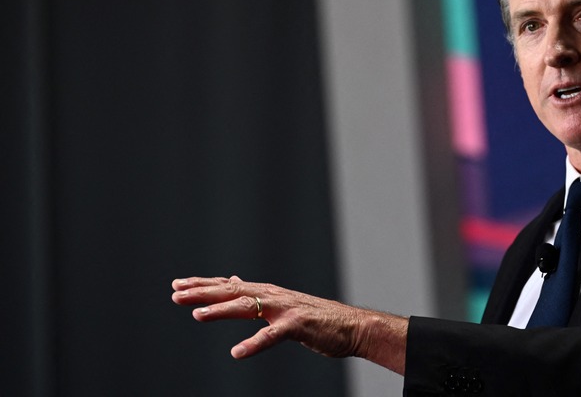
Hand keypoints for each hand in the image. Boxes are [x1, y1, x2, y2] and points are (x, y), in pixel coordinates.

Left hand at [171, 275, 407, 373]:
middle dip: (203, 292)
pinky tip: (237, 352)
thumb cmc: (318, 318)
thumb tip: (235, 281)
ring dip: (221, 310)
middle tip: (176, 294)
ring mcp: (286, 309)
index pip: (230, 286)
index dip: (204, 284)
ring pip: (248, 307)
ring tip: (197, 315)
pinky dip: (254, 343)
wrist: (352, 326)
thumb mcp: (282, 304)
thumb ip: (257, 294)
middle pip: (233, 291)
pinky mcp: (298, 326)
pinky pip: (272, 335)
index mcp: (268, 292)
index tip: (178, 284)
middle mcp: (274, 296)